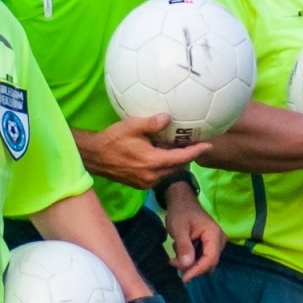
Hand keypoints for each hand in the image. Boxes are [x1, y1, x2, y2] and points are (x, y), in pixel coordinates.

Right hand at [76, 114, 211, 189]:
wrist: (94, 157)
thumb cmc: (112, 139)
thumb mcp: (132, 126)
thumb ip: (152, 123)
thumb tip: (168, 117)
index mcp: (153, 162)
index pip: (182, 157)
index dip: (196, 151)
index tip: (209, 145)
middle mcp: (152, 176)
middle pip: (178, 167)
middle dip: (188, 156)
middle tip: (195, 144)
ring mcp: (146, 182)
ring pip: (169, 172)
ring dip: (176, 162)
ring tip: (179, 148)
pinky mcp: (140, 184)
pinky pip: (159, 175)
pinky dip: (165, 166)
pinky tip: (162, 155)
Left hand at [163, 185, 224, 282]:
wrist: (182, 201)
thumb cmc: (181, 212)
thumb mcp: (179, 228)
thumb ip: (184, 246)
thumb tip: (187, 265)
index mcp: (214, 235)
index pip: (210, 259)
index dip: (197, 270)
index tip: (183, 278)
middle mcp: (219, 240)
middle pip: (209, 263)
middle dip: (192, 267)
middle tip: (173, 261)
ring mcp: (216, 243)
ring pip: (205, 263)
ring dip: (190, 264)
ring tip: (175, 255)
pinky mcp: (210, 245)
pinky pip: (202, 258)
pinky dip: (191, 259)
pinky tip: (181, 251)